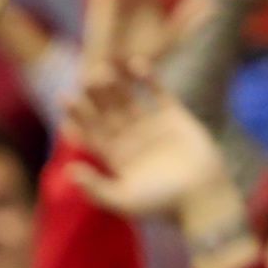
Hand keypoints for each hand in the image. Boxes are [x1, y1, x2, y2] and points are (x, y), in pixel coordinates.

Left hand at [65, 67, 238, 221]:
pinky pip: (157, 93)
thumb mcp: (123, 200)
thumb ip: (95, 187)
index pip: (90, 133)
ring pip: (128, 99)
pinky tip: (135, 64)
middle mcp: (129, 139)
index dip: (78, 117)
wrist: (202, 195)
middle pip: (106, 113)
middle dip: (95, 97)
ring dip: (116, 86)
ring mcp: (150, 125)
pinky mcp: (173, 116)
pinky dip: (148, 79)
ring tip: (104, 70)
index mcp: (113, 157)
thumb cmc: (162, 203)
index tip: (65, 99)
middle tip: (84, 78)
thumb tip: (69, 171)